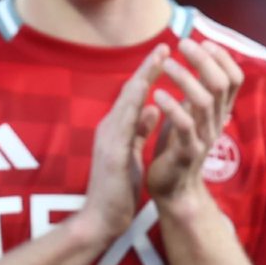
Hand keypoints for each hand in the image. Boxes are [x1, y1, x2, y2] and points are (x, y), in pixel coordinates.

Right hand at [75, 44, 166, 243]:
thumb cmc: (116, 188)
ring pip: (126, 102)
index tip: (164, 55)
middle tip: (164, 46)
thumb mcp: (131, 154)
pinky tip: (146, 91)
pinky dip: (135, 104)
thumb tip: (154, 109)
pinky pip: (124, 123)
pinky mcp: (111, 152)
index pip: (134, 97)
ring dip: (142, 79)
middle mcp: (109, 128)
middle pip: (130, 92)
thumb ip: (139, 131)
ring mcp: (108, 138)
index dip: (149, 75)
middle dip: (147, 69)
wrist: (101, 218)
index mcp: (116, 129)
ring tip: (158, 60)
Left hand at [146, 39, 243, 201]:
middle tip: (183, 43)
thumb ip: (197, 91)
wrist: (173, 188)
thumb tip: (199, 60)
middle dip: (203, 60)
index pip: (233, 79)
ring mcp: (203, 138)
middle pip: (220, 84)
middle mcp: (215, 122)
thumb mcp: (190, 114)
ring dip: (185, 78)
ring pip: (204, 101)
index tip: (204, 42)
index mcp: (217, 112)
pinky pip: (185, 127)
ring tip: (167, 65)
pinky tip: (157, 95)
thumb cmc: (177, 146)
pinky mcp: (187, 153)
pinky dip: (171, 107)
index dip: (223, 58)